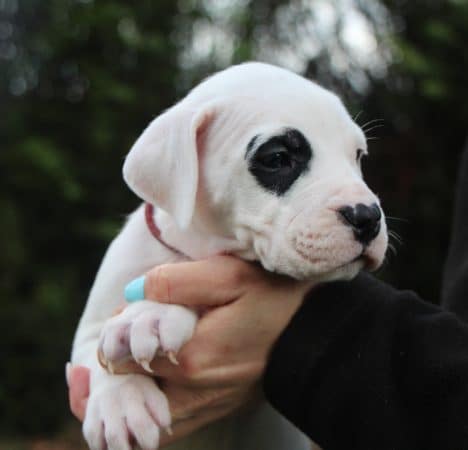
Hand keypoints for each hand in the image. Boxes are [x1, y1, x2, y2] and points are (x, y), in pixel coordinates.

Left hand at [68, 255, 312, 445]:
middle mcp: (191, 392)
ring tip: (131, 361)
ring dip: (129, 389)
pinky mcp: (215, 409)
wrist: (315, 336)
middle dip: (116, 363)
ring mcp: (204, 406)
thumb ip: (176, 282)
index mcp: (189, 357)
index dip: (114, 334)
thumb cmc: (274, 300)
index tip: (127, 313)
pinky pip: (165, 422)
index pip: (118, 358)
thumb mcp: (229, 276)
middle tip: (124, 335)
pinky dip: (149, 406)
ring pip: (142, 413)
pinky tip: (153, 382)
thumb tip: (131, 292)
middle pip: (125, 389)